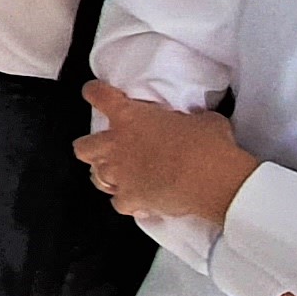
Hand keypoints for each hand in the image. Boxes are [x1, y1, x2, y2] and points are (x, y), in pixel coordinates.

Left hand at [74, 81, 263, 222]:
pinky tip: (142, 202)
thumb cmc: (208, 143)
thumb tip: (191, 124)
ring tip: (124, 176)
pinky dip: (129, 202)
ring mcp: (120, 176)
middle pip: (83, 147)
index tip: (95, 93)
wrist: (213, 180)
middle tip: (109, 147)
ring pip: (96, 177)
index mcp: (129, 117)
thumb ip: (183, 119)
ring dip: (108, 175)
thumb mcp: (199, 118)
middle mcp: (116, 146)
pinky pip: (119, 203)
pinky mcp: (130, 200)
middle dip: (91, 147)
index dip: (95, 92)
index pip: (98, 96)